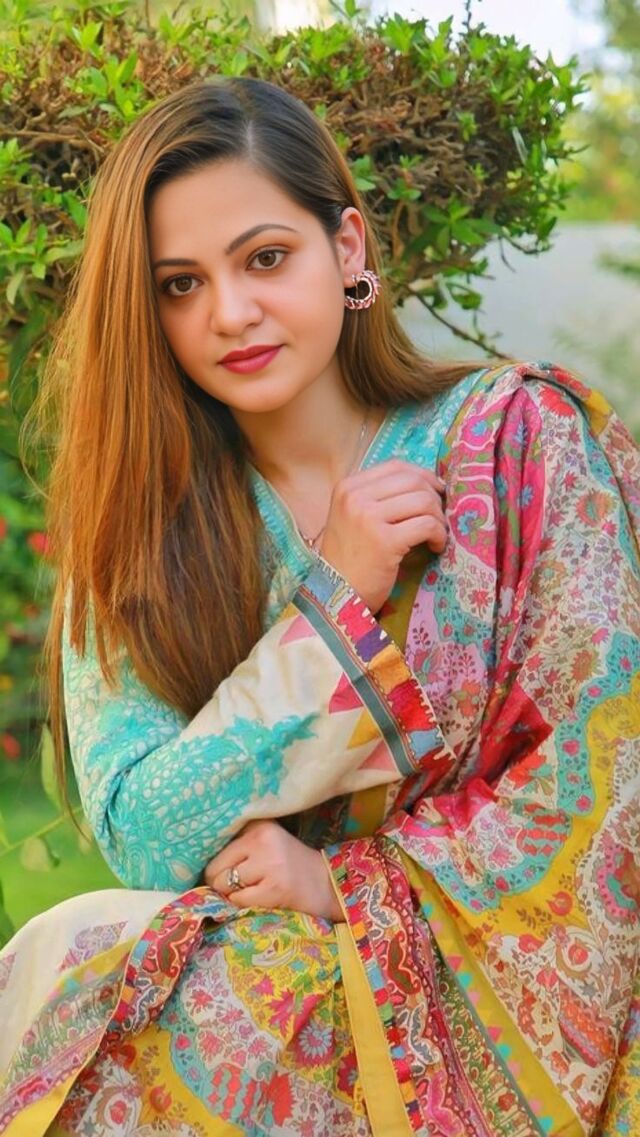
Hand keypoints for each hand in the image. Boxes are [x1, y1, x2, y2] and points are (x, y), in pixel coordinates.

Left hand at [203, 819, 343, 922]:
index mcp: (259, 825)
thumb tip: (198, 866)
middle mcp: (263, 839)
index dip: (218, 864)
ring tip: (254, 891)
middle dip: (222, 883)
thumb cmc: (292, 865)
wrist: (330, 884)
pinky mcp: (274, 888)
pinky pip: (238, 901)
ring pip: (225, 885)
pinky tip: (262, 900)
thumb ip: (239, 846)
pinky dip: (244, 905)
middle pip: (215, 868)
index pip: (216, 846)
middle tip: (242, 885)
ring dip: (233, 895)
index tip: (227, 870)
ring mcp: (269, 864)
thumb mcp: (268, 843)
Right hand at [318, 458, 446, 612]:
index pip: (396, 467)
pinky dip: (439, 536)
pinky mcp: (385, 541)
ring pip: (424, 501)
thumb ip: (379, 497)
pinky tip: (435, 547)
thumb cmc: (350, 558)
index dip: (423, 476)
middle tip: (438, 518)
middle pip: (413, 481)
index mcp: (348, 487)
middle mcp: (355, 498)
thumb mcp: (353, 517)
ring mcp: (368, 518)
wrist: (337, 595)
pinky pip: (427, 525)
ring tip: (436, 535)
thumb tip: (426, 483)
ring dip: (439, 519)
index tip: (435, 492)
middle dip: (434, 498)